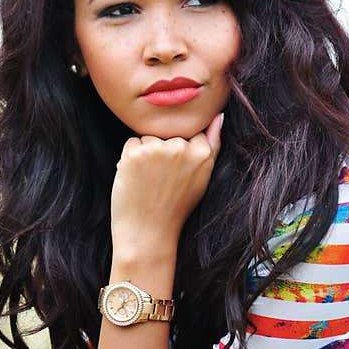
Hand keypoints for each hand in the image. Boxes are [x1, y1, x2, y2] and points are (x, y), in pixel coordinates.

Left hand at [110, 112, 224, 264]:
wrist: (149, 234)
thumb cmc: (175, 207)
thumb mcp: (202, 176)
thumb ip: (213, 143)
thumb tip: (219, 114)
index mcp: (202, 153)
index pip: (188, 132)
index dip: (179, 152)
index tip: (177, 174)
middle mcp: (182, 147)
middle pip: (167, 133)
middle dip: (162, 151)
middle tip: (162, 181)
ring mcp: (157, 149)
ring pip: (148, 137)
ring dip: (145, 154)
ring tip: (149, 182)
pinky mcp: (135, 153)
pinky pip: (131, 143)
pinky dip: (129, 159)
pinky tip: (136, 179)